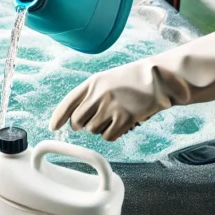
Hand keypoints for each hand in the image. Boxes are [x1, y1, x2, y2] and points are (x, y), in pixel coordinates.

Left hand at [50, 27, 214, 140]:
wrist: (160, 78)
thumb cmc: (135, 79)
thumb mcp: (109, 79)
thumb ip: (93, 95)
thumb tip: (78, 118)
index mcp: (93, 82)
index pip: (68, 102)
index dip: (59, 117)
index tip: (53, 127)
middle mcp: (98, 94)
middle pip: (78, 121)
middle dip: (83, 124)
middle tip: (96, 120)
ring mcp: (109, 107)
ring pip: (93, 130)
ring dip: (101, 128)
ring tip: (115, 117)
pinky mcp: (122, 119)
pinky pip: (108, 136)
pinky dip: (113, 134)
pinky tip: (122, 124)